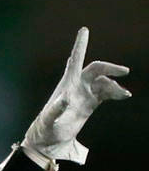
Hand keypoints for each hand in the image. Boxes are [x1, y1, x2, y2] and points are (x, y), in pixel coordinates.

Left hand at [23, 27, 130, 165]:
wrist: (49, 140)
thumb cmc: (46, 128)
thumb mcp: (49, 119)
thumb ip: (56, 109)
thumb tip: (66, 99)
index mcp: (66, 84)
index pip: (74, 59)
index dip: (80, 44)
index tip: (84, 29)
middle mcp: (77, 85)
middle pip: (96, 69)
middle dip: (110, 68)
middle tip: (124, 72)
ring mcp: (85, 93)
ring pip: (104, 81)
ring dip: (115, 86)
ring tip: (124, 95)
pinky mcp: (91, 103)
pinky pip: (107, 92)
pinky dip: (116, 92)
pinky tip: (124, 95)